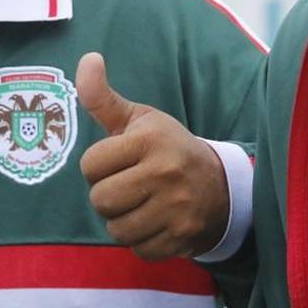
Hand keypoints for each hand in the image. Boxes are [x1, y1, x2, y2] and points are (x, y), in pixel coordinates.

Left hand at [77, 52, 228, 260]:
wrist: (221, 184)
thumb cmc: (166, 147)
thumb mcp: (138, 118)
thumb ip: (102, 97)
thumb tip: (87, 58)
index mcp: (149, 140)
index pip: (90, 165)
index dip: (97, 166)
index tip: (116, 162)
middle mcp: (165, 172)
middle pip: (100, 200)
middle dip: (106, 196)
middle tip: (126, 185)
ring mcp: (176, 208)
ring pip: (117, 229)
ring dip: (121, 220)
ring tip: (139, 204)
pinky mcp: (183, 237)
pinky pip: (140, 249)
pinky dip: (141, 240)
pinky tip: (154, 222)